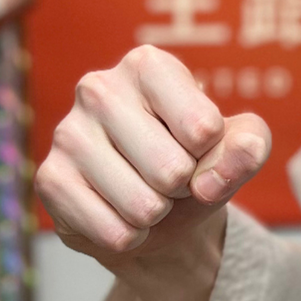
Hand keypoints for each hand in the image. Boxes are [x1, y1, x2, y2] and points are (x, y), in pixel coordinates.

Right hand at [37, 43, 270, 272]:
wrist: (155, 209)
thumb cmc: (196, 161)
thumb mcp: (237, 147)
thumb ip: (250, 145)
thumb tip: (221, 170)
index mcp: (148, 65)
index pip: (203, 128)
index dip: (211, 154)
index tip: (197, 147)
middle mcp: (99, 88)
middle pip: (172, 170)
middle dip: (183, 187)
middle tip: (170, 176)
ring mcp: (68, 133)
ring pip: (143, 205)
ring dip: (158, 213)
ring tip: (147, 192)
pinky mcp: (50, 179)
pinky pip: (113, 232)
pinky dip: (130, 236)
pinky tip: (120, 212)